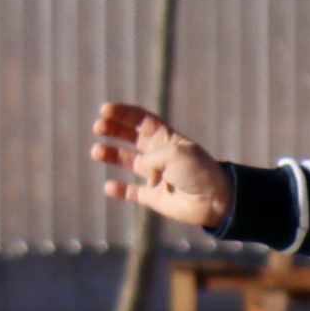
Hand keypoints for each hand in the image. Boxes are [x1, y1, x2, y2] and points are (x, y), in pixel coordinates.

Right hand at [89, 102, 231, 229]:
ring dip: (111, 154)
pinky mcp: (154, 197)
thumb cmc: (198, 171)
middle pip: (132, 137)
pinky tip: (108, 187)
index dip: (123, 113)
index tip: (105, 110)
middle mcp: (160, 155)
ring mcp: (156, 176)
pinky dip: (119, 190)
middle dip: (114, 129)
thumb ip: (152, 155)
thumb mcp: (174, 153)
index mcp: (167, 138)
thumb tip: (143, 167)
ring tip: (96, 152)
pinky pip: (132, 193)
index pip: (142, 120)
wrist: (214, 200)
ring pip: (128, 162)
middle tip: (98, 127)